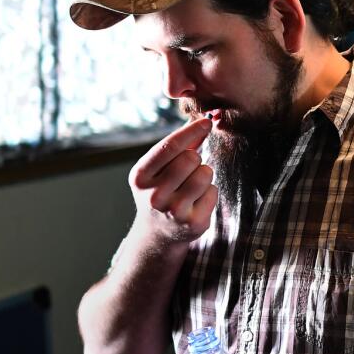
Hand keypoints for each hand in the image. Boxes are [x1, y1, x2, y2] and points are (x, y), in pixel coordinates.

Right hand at [129, 118, 215, 245]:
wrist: (158, 233)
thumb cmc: (160, 191)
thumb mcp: (157, 169)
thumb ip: (178, 146)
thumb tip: (203, 120)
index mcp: (141, 177)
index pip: (169, 147)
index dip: (191, 131)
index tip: (206, 121)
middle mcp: (154, 195)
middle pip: (190, 159)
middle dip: (195, 158)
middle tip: (190, 167)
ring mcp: (174, 211)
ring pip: (205, 174)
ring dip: (204, 174)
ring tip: (193, 183)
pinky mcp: (193, 223)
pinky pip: (213, 192)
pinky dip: (209, 191)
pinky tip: (197, 200)